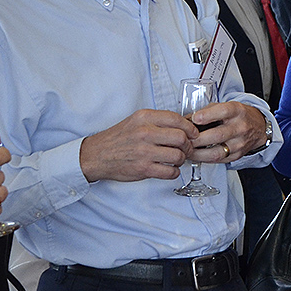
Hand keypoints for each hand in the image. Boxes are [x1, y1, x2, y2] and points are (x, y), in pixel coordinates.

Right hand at [79, 109, 195, 181]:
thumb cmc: (118, 139)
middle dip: (188, 145)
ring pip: (178, 156)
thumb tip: (182, 126)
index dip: (189, 128)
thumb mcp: (135, 121)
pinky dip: (173, 172)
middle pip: (181, 138)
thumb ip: (157, 121)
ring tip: (175, 160)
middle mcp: (145, 132)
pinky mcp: (144, 168)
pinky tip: (168, 169)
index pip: (177, 119)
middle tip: (185, 149)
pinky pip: (170, 172)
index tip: (192, 134)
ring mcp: (144, 151)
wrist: (97, 155)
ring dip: (181, 160)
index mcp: (144, 117)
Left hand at [187, 101, 268, 162]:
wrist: (258, 127)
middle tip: (184, 139)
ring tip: (186, 151)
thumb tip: (186, 119)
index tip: (194, 119)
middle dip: (197, 139)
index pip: (223, 112)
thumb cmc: (238, 115)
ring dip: (198, 153)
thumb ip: (207, 111)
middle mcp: (240, 127)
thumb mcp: (225, 106)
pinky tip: (196, 156)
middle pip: (217, 135)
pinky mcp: (237, 155)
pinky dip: (204, 159)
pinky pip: (219, 160)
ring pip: (217, 152)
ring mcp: (240, 143)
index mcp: (236, 111)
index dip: (207, 115)